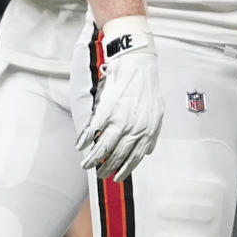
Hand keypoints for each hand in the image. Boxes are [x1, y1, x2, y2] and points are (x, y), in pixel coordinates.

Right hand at [77, 21, 163, 180]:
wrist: (138, 59)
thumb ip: (151, 132)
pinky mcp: (107, 107)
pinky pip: (93, 128)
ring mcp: (120, 118)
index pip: (136, 156)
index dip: (126, 169)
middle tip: (100, 174)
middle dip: (107, 168)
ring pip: (105, 146)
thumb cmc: (146, 84)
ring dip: (93, 158)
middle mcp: (136, 126)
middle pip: (119, 155)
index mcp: (149, 128)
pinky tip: (80, 145)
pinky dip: (85, 138)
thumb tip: (147, 151)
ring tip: (85, 165)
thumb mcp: (156, 110)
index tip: (117, 177)